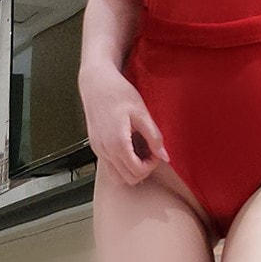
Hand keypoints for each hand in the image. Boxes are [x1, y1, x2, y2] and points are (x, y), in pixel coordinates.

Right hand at [78, 63, 169, 185]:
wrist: (96, 82)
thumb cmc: (118, 93)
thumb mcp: (142, 113)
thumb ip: (154, 137)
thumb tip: (165, 156)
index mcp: (117, 143)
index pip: (137, 171)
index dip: (151, 165)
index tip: (155, 151)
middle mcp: (105, 150)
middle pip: (128, 179)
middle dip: (143, 169)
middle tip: (149, 152)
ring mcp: (98, 150)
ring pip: (117, 177)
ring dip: (131, 170)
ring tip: (139, 152)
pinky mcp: (96, 147)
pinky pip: (109, 167)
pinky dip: (121, 165)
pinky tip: (129, 149)